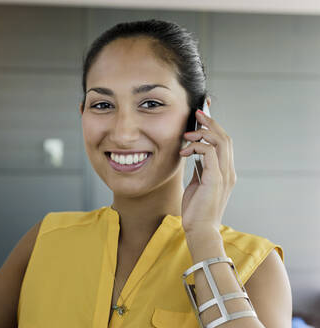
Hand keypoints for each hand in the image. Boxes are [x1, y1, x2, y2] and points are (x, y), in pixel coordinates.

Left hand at [179, 109, 236, 234]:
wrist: (199, 230)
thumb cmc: (196, 210)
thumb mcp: (197, 184)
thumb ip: (199, 169)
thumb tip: (193, 154)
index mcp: (225, 172)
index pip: (224, 142)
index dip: (216, 125)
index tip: (204, 113)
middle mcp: (228, 171)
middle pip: (225, 137)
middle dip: (210, 122)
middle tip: (196, 112)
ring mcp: (224, 175)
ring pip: (221, 141)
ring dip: (203, 132)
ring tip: (187, 134)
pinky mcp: (215, 180)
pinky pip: (210, 153)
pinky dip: (198, 146)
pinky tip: (185, 151)